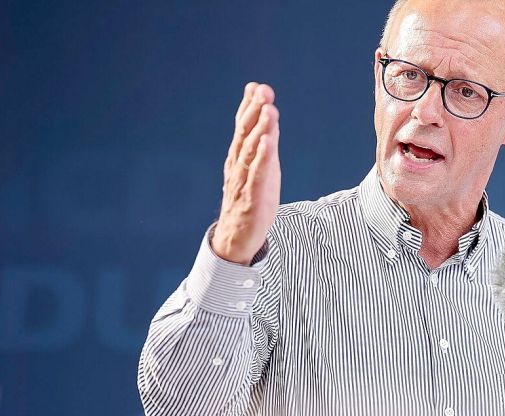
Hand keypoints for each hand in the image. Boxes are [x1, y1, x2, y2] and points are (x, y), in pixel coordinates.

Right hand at [211, 82, 280, 264]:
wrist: (236, 239)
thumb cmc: (249, 200)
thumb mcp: (259, 166)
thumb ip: (262, 139)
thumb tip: (267, 110)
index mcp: (239, 158)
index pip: (242, 128)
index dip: (249, 106)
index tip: (256, 86)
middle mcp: (238, 166)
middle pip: (246, 135)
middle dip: (254, 112)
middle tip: (263, 91)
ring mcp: (243, 182)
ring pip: (250, 153)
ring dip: (260, 130)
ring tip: (268, 110)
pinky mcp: (251, 199)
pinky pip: (257, 176)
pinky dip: (261, 159)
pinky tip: (267, 144)